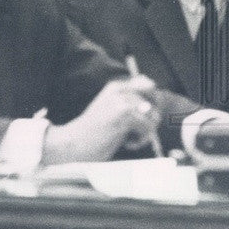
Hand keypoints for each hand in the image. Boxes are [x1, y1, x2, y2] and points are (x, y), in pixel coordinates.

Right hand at [43, 75, 160, 164]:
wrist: (74, 143)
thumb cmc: (94, 132)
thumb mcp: (112, 111)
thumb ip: (131, 100)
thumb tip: (153, 91)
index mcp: (115, 86)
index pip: (148, 84)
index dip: (152, 102)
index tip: (139, 117)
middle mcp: (119, 90)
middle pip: (155, 103)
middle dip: (150, 120)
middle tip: (133, 131)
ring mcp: (121, 100)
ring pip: (154, 117)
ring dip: (144, 133)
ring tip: (126, 138)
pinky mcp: (124, 114)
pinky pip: (148, 129)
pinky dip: (140, 141)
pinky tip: (125, 143)